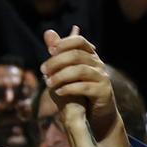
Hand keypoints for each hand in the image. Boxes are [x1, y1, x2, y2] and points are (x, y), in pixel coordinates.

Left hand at [41, 27, 119, 141]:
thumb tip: (48, 32)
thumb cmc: (81, 90)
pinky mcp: (103, 91)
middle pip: (77, 55)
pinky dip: (69, 88)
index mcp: (90, 56)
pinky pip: (85, 87)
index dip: (64, 43)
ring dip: (61, 76)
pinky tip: (58, 92)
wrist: (98, 113)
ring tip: (48, 83)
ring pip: (80, 71)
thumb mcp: (69, 70)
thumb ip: (59, 52)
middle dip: (57, 62)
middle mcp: (98, 64)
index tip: (50, 51)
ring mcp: (102, 77)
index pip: (79, 41)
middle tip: (43, 70)